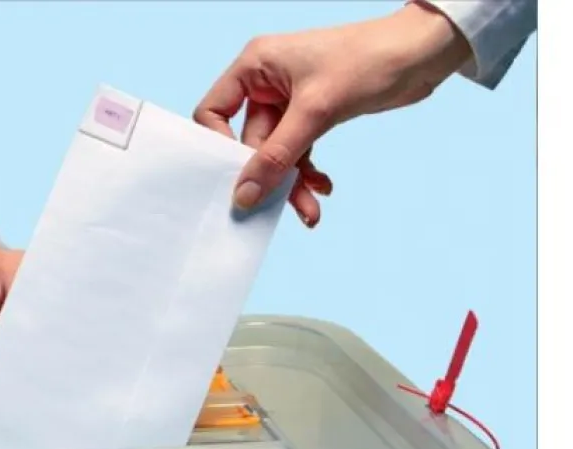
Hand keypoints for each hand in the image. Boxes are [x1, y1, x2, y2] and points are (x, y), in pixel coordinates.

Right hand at [194, 1, 471, 225]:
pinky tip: (323, 186)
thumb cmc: (368, 60)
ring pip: (277, 153)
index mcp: (255, 65)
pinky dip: (308, 171)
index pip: (213, 111)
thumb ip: (276, 157)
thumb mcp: (315, 112)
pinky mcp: (311, 114)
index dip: (221, 146)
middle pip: (250, 142)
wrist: (420, 54)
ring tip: (311, 210)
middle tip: (287, 207)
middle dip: (271, 176)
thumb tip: (245, 195)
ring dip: (292, 181)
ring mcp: (288, 100)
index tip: (239, 177)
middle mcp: (266, 82)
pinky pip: (297, 151)